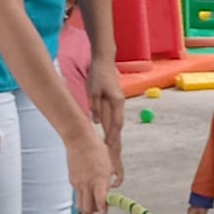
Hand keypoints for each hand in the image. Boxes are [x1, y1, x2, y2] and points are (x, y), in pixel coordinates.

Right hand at [68, 129, 115, 213]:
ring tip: (92, 210)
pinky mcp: (72, 180)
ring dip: (86, 209)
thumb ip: (108, 182)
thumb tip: (109, 192)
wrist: (79, 139)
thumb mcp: (109, 165)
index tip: (104, 212)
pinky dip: (83, 197)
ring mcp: (78, 183)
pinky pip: (77, 193)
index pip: (99, 201)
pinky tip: (88, 193)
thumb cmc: (97, 150)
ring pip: (80, 204)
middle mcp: (87, 184)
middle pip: (87, 208)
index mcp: (99, 180)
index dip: (102, 209)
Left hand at [88, 57, 124, 173]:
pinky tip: (108, 133)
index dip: (113, 136)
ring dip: (114, 134)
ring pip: (116, 122)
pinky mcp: (115, 100)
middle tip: (114, 154)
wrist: (104, 60)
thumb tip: (95, 121)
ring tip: (111, 148)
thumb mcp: (93, 90)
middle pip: (118, 125)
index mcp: (116, 102)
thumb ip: (95, 106)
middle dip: (116, 140)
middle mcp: (120, 104)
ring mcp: (118, 102)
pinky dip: (112, 126)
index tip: (110, 148)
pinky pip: (114, 116)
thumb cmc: (98, 74)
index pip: (116, 123)